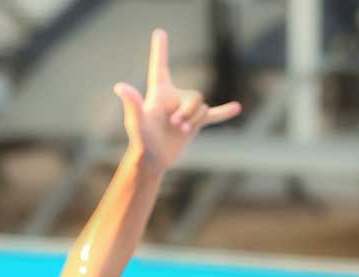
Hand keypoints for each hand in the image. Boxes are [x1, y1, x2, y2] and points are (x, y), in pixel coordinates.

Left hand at [114, 28, 240, 171]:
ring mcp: (185, 111)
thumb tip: (121, 87)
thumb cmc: (142, 140)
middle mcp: (173, 97)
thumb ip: (133, 103)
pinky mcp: (193, 124)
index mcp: (160, 91)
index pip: (160, 65)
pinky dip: (224, 112)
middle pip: (195, 96)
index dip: (160, 49)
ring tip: (181, 131)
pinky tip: (237, 108)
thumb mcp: (137, 121)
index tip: (160, 33)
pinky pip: (212, 115)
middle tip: (175, 125)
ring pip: (202, 108)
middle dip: (189, 111)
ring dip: (195, 120)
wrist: (154, 160)